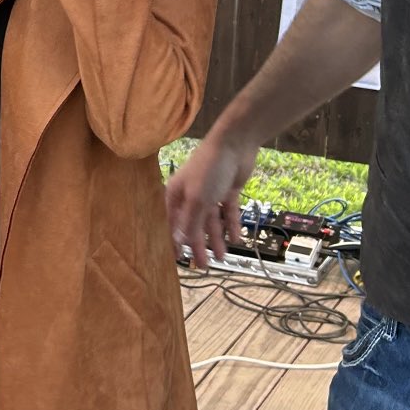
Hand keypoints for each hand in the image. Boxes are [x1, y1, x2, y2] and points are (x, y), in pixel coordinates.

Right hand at [164, 131, 258, 268]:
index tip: (179, 260)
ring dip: (217, 239)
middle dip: (198, 245)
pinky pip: (228, 213)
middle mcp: (191, 196)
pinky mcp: (227, 191)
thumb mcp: (197, 200)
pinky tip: (236, 239)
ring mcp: (210, 194)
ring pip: (212, 222)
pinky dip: (231, 225)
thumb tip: (178, 241)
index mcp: (176, 195)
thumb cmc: (208, 169)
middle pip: (194, 225)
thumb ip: (190, 222)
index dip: (175, 241)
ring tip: (222, 257)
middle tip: (203, 264)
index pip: (172, 223)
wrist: (235, 145)